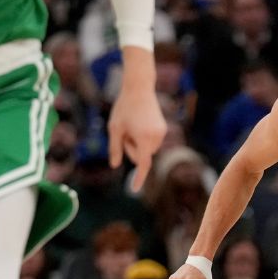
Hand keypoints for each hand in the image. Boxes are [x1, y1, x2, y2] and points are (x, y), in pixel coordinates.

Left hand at [109, 66, 166, 192]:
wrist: (139, 88)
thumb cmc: (124, 107)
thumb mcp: (114, 128)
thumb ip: (115, 148)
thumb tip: (114, 165)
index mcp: (143, 138)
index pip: (142, 164)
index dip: (138, 178)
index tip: (135, 189)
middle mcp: (156, 138)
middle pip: (142, 156)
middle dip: (132, 149)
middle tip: (124, 133)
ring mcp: (161, 133)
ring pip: (147, 150)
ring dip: (137, 143)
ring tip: (132, 125)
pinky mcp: (163, 129)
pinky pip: (151, 142)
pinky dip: (143, 138)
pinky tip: (138, 122)